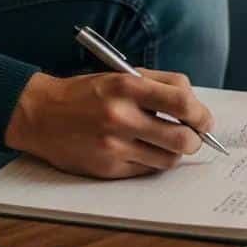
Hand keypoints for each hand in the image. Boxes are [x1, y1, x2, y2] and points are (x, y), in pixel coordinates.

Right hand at [5, 70, 214, 178]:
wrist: (41, 113)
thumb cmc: (89, 92)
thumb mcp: (124, 76)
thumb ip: (162, 85)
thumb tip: (195, 107)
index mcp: (128, 88)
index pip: (182, 103)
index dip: (201, 114)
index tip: (205, 120)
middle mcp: (121, 117)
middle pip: (182, 138)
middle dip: (195, 139)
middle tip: (193, 136)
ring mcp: (113, 146)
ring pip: (168, 159)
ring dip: (175, 152)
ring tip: (167, 143)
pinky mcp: (106, 168)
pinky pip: (146, 171)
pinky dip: (152, 162)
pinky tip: (144, 150)